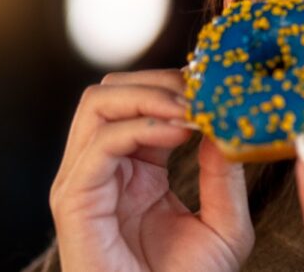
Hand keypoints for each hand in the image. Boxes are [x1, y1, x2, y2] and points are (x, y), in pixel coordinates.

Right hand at [49, 68, 253, 271]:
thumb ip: (226, 173)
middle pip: (114, 91)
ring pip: (98, 104)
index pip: (143, 101)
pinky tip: (179, 132)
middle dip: (160, 80)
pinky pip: (100, 145)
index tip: (217, 86)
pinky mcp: (75, 201)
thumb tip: (228, 123)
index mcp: (140, 167)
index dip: (178, 85)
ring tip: (192, 110)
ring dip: (149, 95)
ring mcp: (87, 181)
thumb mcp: (227, 223)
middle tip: (203, 91)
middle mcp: (108, 168)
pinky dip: (140, 126)